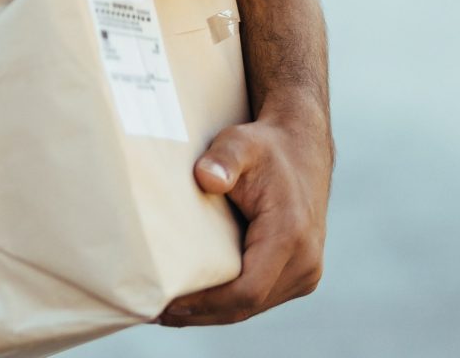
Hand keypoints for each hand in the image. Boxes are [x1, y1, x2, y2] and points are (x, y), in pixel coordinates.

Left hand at [161, 108, 331, 325]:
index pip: (247, 289)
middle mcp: (305, 261)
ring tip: (166, 313)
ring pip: (253, 306)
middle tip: (153, 314)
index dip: (206, 303)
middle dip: (201, 315)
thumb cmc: (264, 146)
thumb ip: (223, 160)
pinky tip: (193, 304)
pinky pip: (260, 297)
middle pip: (247, 305)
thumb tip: (206, 179)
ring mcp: (306, 271)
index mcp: (290, 237)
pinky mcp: (299, 273)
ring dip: (211, 314)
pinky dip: (227, 304)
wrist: (300, 148)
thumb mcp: (239, 143)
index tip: (167, 305)